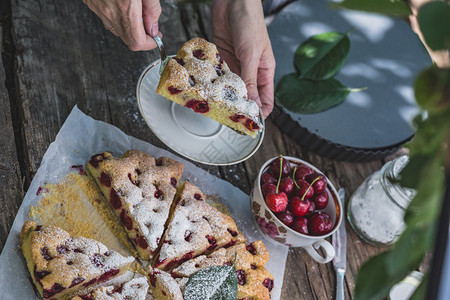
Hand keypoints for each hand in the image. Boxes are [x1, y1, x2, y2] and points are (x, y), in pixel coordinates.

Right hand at [82, 0, 161, 50]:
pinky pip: (105, 17)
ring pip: (115, 29)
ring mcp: (98, 8)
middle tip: (150, 29)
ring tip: (137, 15)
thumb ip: (152, 9)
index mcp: (125, 8)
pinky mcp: (90, 2)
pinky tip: (122, 5)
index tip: (156, 39)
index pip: (137, 42)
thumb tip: (153, 29)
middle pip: (127, 39)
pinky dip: (116, 17)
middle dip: (141, 38)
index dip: (149, 44)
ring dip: (128, 28)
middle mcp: (109, 11)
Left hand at [212, 0, 275, 117]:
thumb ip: (250, 79)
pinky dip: (213, 81)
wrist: (233, 1)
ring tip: (215, 105)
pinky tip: (207, 88)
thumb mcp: (251, 54)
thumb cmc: (250, 22)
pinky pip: (218, 74)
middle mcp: (249, 70)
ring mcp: (234, 65)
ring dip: (223, 94)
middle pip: (245, 95)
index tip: (251, 124)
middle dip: (238, 106)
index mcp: (264, 71)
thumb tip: (252, 102)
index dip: (260, 112)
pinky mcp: (221, 58)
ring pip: (229, 87)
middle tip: (228, 117)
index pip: (265, 98)